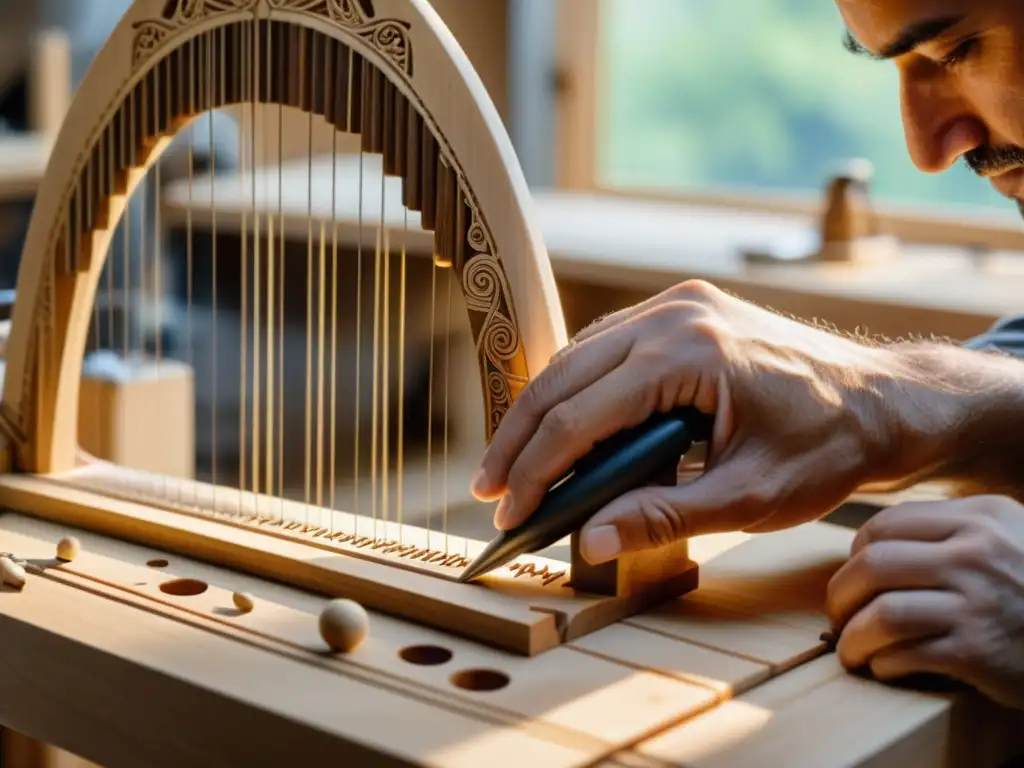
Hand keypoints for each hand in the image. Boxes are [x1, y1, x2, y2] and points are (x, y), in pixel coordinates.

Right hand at [470, 279, 905, 563]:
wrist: (882, 400)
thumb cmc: (827, 447)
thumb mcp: (749, 497)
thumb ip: (664, 518)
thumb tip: (589, 543)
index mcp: (690, 353)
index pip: (583, 415)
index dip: (537, 469)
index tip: (509, 511)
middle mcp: (674, 313)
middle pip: (563, 376)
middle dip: (519, 438)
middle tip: (490, 490)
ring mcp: (676, 303)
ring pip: (575, 355)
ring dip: (540, 410)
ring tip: (512, 463)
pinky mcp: (680, 309)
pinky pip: (604, 345)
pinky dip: (573, 387)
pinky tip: (556, 424)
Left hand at [827, 496, 1023, 709]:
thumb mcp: (1010, 535)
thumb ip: (954, 526)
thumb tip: (874, 538)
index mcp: (980, 518)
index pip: (885, 526)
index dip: (856, 553)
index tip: (854, 576)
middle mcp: (977, 554)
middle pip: (873, 566)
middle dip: (841, 595)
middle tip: (838, 615)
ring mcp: (979, 603)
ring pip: (881, 614)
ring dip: (853, 637)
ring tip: (851, 650)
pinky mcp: (980, 652)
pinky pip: (906, 654)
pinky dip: (884, 664)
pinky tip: (885, 668)